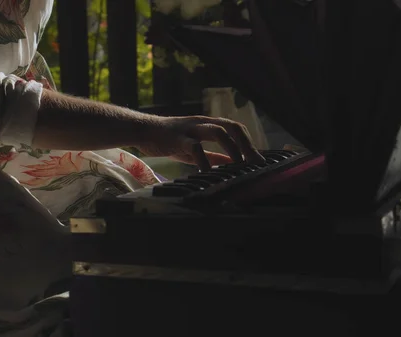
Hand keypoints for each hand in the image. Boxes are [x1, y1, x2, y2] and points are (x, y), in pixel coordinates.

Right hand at [137, 116, 264, 170]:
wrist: (142, 130)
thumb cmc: (168, 140)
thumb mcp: (194, 148)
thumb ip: (212, 154)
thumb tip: (230, 164)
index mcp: (208, 124)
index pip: (236, 128)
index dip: (249, 142)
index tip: (258, 160)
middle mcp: (203, 122)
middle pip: (232, 126)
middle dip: (246, 145)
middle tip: (255, 164)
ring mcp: (191, 129)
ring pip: (218, 131)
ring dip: (232, 148)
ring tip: (238, 166)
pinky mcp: (177, 138)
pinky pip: (195, 147)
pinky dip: (204, 161)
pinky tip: (207, 173)